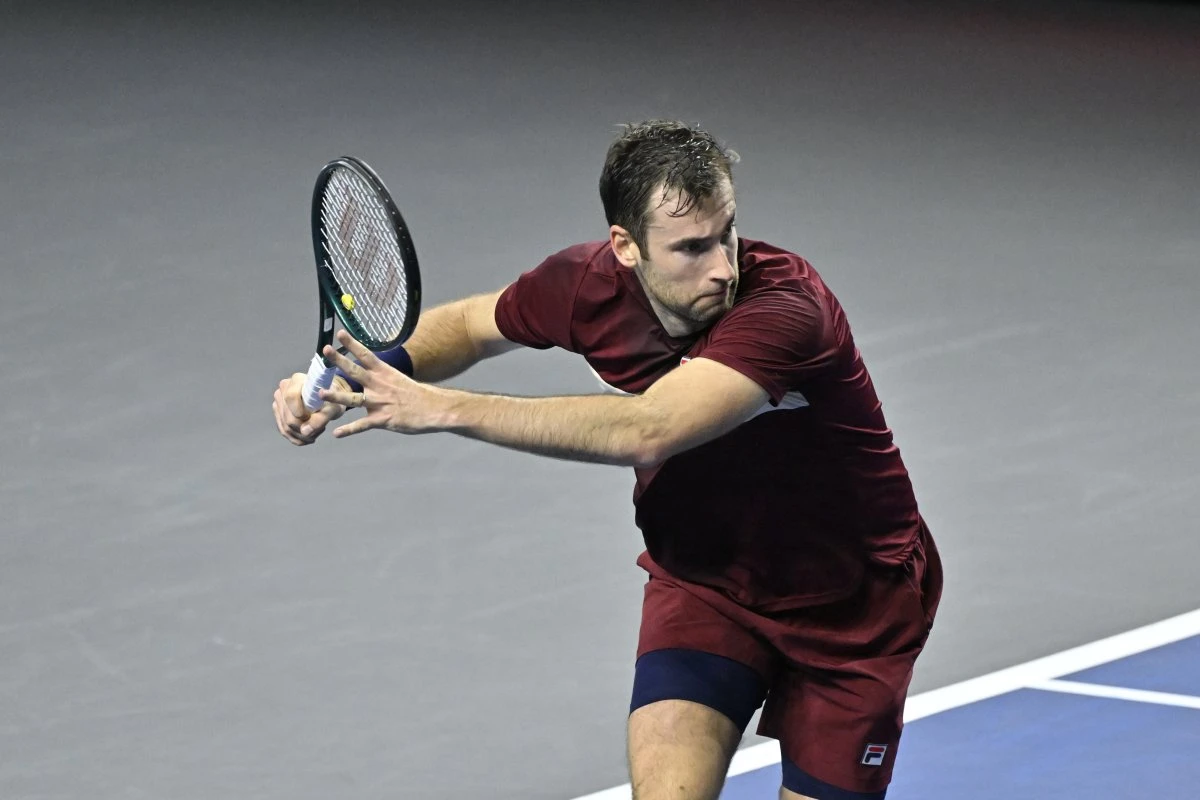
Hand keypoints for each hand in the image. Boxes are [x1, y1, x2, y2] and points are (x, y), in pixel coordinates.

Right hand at [273, 371, 347, 445]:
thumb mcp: (332, 409)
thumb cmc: (332, 400)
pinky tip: (309, 437)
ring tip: (317, 432)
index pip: (291, 397)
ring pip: (286, 426)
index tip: (311, 418)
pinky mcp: (279, 412)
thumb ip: (320, 419)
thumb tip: (305, 432)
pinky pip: (284, 430)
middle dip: (304, 429)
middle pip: (287, 416)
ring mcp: (279, 400)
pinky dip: (297, 438)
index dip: (299, 412)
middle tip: (320, 430)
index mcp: (297, 380)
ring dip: (302, 436)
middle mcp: (284, 388)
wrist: (328, 399)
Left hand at [318, 330, 445, 437]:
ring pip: (353, 399)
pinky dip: (349, 430)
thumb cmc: (419, 396)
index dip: (352, 344)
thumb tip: (374, 375)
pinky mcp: (383, 419)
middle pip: (355, 370)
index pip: (366, 355)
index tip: (339, 333)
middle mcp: (379, 385)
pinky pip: (362, 425)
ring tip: (320, 394)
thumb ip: (383, 380)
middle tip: (325, 350)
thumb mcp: (400, 381)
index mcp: (385, 373)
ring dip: (336, 396)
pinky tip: (336, 434)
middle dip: (339, 360)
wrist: (435, 409)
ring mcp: (380, 402)